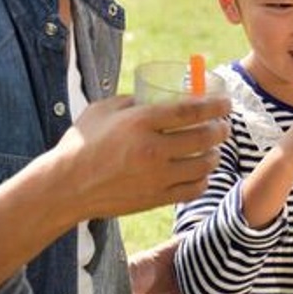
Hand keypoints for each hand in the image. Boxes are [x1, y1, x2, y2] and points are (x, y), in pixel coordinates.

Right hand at [55, 94, 230, 220]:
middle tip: (223, 126)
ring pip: (204, 165)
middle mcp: (152, 149)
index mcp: (139, 122)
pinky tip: (200, 172)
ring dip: (214, 155)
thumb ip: (134, 101)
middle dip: (221, 130)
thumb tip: (162, 95)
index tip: (226, 103)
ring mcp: (156, 177)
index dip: (215, 105)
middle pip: (204, 137)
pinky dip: (203, 179)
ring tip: (213, 149)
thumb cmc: (83, 143)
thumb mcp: (104, 110)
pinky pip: (193, 188)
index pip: (191, 111)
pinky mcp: (156, 198)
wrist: (66, 186)